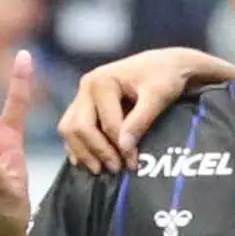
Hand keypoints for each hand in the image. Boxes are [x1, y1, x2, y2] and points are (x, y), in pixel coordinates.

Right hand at [57, 48, 206, 173]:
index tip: (134, 164)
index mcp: (101, 81)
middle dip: (97, 151)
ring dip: (83, 151)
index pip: (106, 124)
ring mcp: (82, 96)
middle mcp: (86, 87)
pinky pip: (72, 129)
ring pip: (69, 129)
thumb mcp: (158, 96)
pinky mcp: (84, 105)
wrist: (165, 65)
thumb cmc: (164, 77)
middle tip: (116, 169)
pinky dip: (78, 146)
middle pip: (79, 127)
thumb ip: (141, 120)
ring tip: (101, 170)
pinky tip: (90, 161)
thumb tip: (124, 148)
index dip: (119, 147)